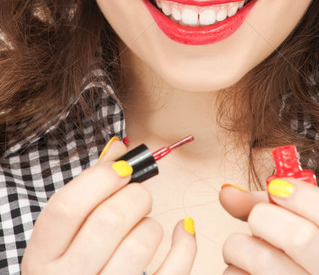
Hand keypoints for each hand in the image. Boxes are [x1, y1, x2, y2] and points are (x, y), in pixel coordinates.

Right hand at [22, 138, 196, 274]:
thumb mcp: (65, 235)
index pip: (66, 207)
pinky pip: (172, 271)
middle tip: (137, 196)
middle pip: (109, 220)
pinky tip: (181, 230)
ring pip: (140, 244)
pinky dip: (185, 244)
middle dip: (134, 195)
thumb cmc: (76, 264)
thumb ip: (87, 190)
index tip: (123, 168)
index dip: (100, 178)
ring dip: (150, 223)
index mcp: (43, 257)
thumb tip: (118, 148)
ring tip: (143, 223)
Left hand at [219, 178, 318, 274]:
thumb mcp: (300, 224)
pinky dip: (233, 268)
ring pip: (263, 261)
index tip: (276, 187)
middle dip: (264, 216)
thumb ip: (267, 203)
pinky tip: (244, 271)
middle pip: (300, 237)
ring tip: (243, 248)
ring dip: (239, 245)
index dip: (305, 196)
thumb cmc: (299, 255)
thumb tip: (226, 192)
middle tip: (256, 219)